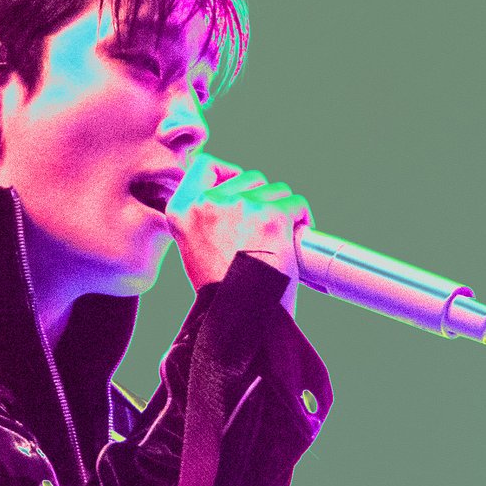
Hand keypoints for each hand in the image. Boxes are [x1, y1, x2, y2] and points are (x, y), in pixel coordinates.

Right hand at [167, 153, 310, 303]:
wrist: (241, 320)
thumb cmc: (225, 294)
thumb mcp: (196, 249)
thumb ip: (207, 220)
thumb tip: (235, 199)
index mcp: (182, 210)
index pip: (205, 165)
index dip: (229, 172)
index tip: (244, 188)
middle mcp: (207, 202)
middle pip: (248, 177)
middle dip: (262, 198)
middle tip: (267, 228)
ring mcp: (239, 205)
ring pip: (275, 189)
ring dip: (284, 209)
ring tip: (282, 236)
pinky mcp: (270, 215)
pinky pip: (296, 202)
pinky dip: (303, 217)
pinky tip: (298, 235)